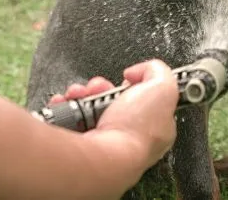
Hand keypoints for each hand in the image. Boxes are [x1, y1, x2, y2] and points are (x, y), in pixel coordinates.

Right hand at [48, 60, 178, 172]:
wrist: (103, 157)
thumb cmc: (134, 132)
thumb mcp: (162, 88)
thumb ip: (157, 71)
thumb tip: (140, 71)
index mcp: (154, 128)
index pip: (142, 100)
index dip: (132, 85)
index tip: (127, 80)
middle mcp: (127, 137)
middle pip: (112, 101)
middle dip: (100, 88)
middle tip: (98, 88)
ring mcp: (102, 142)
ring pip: (88, 107)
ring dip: (81, 95)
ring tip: (79, 95)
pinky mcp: (80, 146)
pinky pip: (69, 119)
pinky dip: (65, 107)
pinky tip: (67, 104)